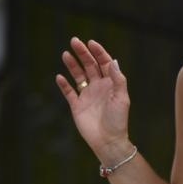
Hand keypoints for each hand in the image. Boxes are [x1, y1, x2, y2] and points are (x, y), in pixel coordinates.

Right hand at [56, 37, 131, 158]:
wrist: (108, 141)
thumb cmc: (118, 121)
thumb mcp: (122, 99)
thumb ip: (118, 80)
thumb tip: (112, 61)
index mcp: (110, 84)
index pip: (104, 63)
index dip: (98, 52)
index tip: (91, 43)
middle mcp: (98, 87)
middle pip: (89, 65)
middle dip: (83, 53)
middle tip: (74, 41)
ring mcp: (87, 95)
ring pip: (78, 75)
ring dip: (72, 65)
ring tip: (66, 54)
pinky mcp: (77, 106)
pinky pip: (69, 92)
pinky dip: (64, 85)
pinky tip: (60, 77)